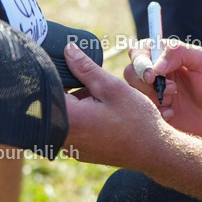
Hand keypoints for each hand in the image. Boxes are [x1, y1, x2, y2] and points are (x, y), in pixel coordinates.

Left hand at [63, 43, 168, 169]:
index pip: (48, 89)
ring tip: (104, 101)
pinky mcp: (79, 152)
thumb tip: (68, 50)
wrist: (152, 151)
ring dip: (79, 103)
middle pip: (56, 103)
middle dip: (71, 88)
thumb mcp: (111, 87)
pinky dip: (85, 117)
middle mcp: (62, 136)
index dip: (59, 73)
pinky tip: (105, 115)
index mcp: (66, 119)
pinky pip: (74, 128)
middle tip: (95, 83)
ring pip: (66, 115)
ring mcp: (70, 147)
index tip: (72, 66)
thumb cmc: (135, 119)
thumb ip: (85, 68)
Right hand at [126, 40, 201, 141]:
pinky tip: (173, 114)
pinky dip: (157, 113)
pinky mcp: (155, 114)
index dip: (140, 61)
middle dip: (147, 82)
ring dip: (154, 97)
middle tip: (172, 89)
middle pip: (130, 72)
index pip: (139, 51)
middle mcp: (156, 74)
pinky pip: (142, 113)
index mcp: (165, 57)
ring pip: (133, 93)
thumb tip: (155, 66)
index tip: (152, 74)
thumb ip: (179, 53)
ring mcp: (154, 95)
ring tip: (175, 99)